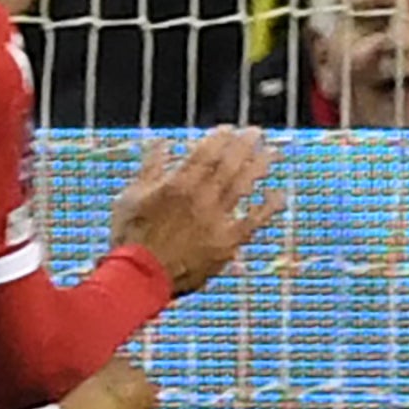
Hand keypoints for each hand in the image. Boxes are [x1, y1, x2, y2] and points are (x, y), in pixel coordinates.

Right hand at [107, 125, 280, 296]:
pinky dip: (268, 206)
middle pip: (230, 164)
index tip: (229, 130)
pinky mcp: (227, 244)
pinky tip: (278, 194)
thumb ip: (149, 169)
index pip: (207, 152)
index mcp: (178, 184)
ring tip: (270, 153)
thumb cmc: (131, 238)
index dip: (221, 137)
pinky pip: (254, 221)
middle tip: (256, 133)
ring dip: (259, 167)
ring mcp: (216, 221)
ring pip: (243, 187)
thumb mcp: (131, 197)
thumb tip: (161, 143)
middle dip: (244, 145)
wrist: (140, 278)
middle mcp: (201, 199)